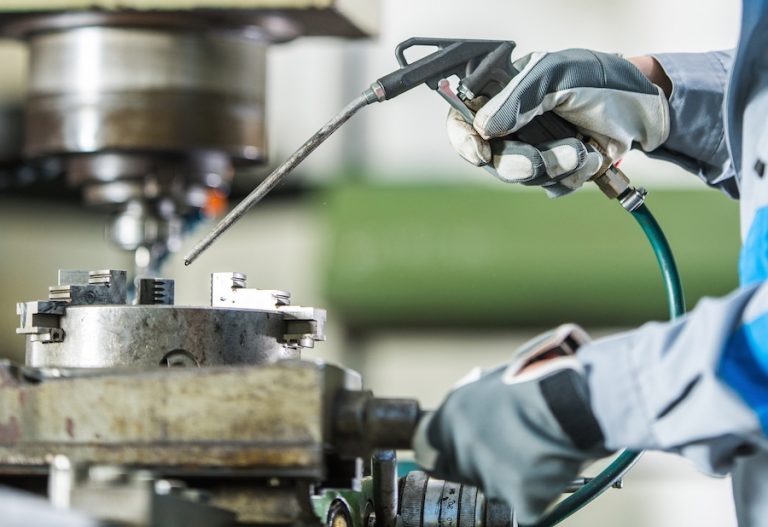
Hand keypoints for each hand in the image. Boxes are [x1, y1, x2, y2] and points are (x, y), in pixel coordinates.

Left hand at [412, 324, 611, 523]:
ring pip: (492, 487)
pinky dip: (537, 493)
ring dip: (510, 476)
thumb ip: (471, 405)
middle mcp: (461, 450)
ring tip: (538, 449)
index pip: (427, 447)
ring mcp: (488, 479)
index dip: (443, 448)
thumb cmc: (541, 380)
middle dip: (479, 462)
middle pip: (460, 469)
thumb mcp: (491, 382)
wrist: (575, 401)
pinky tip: (551, 466)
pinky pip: (524, 505)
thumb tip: (466, 415)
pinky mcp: (518, 501)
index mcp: (451, 417)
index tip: (452, 451)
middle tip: (510, 447)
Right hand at [447, 49, 669, 194]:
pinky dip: (572, 177)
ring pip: (522, 177)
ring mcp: (532, 149)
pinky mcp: (556, 169)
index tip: (483, 154)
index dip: (465, 141)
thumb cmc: (599, 79)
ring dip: (556, 167)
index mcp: (501, 95)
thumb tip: (483, 128)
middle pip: (491, 159)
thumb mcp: (554, 75)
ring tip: (582, 148)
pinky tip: (589, 157)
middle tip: (545, 158)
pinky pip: (550, 187)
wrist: (644, 107)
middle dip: (523, 162)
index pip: (461, 121)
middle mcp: (511, 125)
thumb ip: (516, 98)